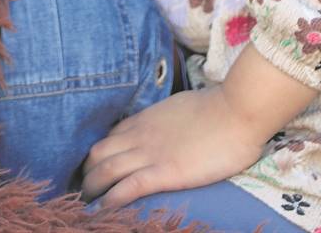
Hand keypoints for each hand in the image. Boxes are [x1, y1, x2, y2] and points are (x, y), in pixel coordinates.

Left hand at [81, 88, 264, 208]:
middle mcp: (140, 135)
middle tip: (84, 193)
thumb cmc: (216, 108)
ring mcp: (150, 153)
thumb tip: (162, 130)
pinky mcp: (165, 172)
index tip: (93, 172)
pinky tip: (103, 211)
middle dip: (86, 174)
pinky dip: (111, 201)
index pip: (108, 138)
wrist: (236, 111)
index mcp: (144, 119)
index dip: (97, 157)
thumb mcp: (179, 108)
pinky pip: (128, 188)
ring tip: (86, 207)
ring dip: (91, 189)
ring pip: (105, 170)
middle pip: (97, 153)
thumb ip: (163, 120)